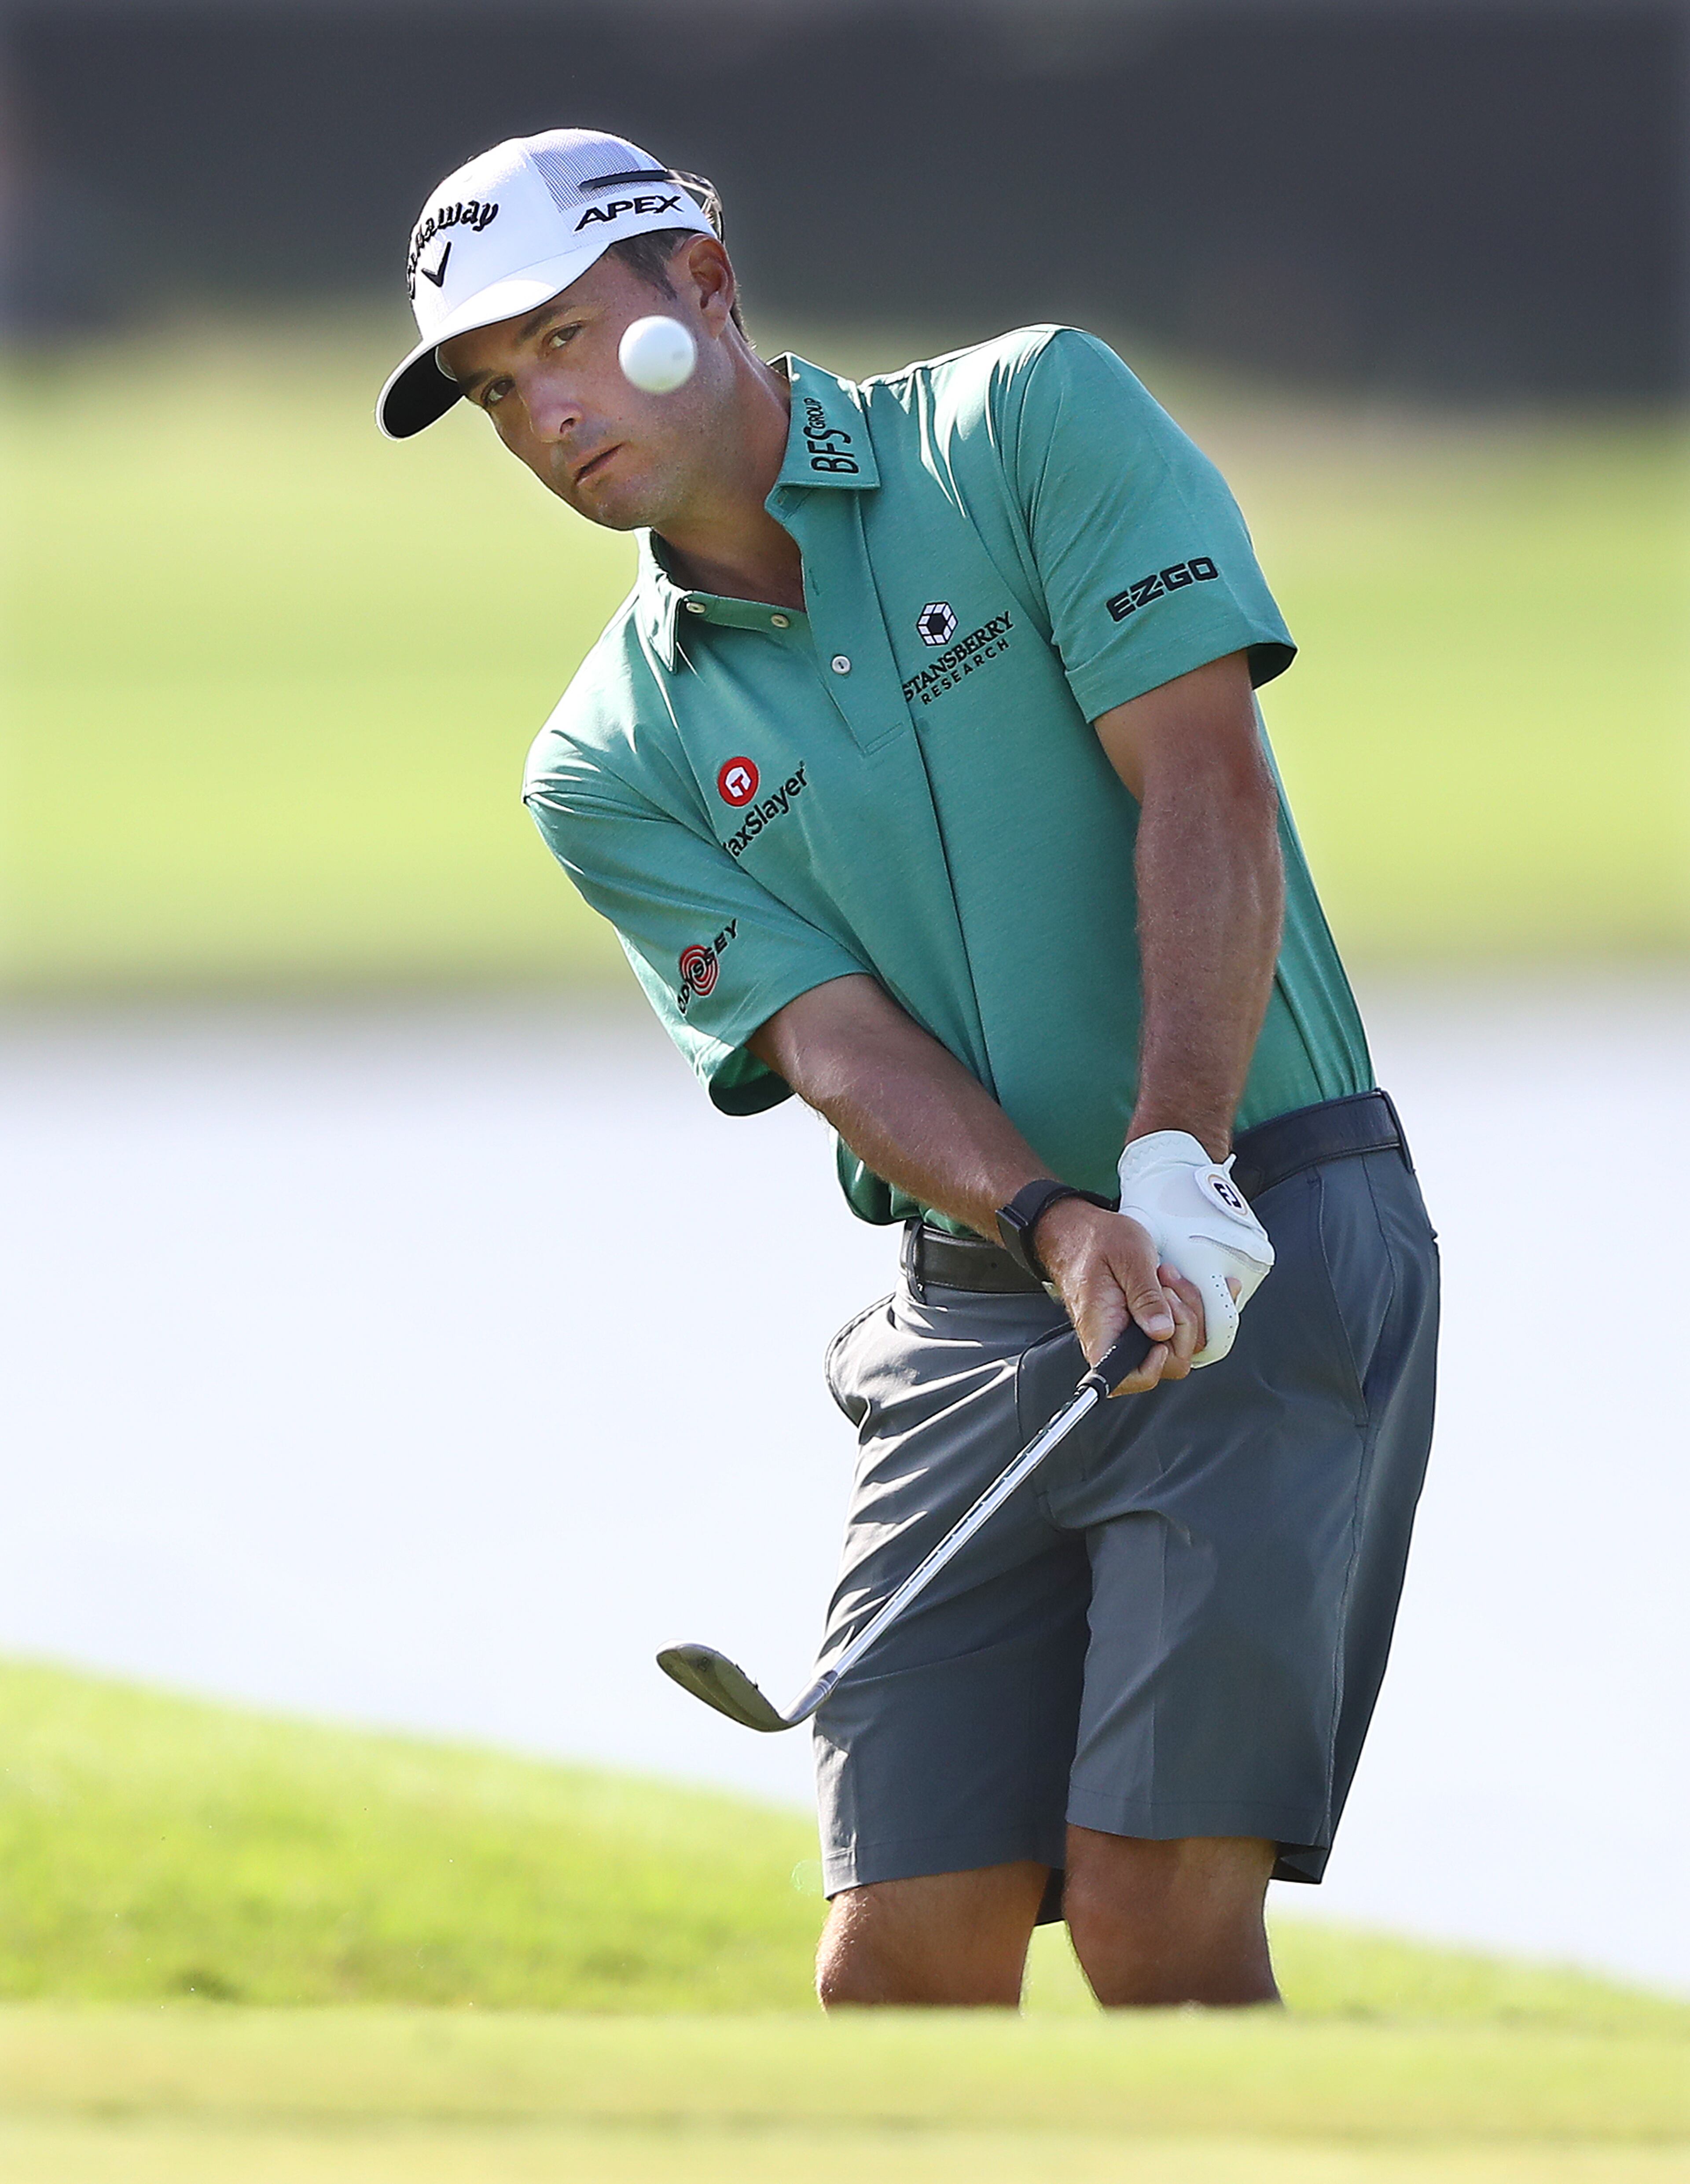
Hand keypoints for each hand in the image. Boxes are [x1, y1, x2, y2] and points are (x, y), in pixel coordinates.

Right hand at [1033, 1197, 1208, 1394]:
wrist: (1082, 1234)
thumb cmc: (1096, 1242)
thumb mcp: (1127, 1258)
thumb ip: (1145, 1296)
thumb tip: (1162, 1331)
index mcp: (1103, 1330)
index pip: (1126, 1378)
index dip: (1154, 1366)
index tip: (1164, 1333)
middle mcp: (1116, 1341)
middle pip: (1167, 1364)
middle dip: (1183, 1326)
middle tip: (1168, 1290)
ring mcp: (1133, 1336)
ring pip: (1178, 1347)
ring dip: (1186, 1313)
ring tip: (1168, 1281)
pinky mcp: (1146, 1327)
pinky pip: (1177, 1333)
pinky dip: (1187, 1310)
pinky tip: (1178, 1288)